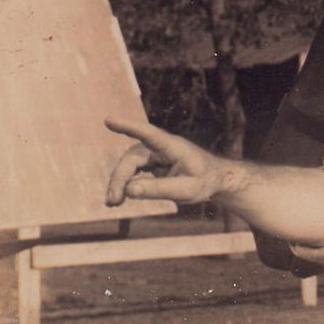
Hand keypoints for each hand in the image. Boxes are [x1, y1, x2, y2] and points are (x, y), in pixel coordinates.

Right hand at [105, 117, 226, 206]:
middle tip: (112, 201)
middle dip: (119, 179)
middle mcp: (160, 146)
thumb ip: (159, 189)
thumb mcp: (186, 190)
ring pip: (129, 164)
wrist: (214, 178)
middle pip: (132, 158)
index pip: (148, 134)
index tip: (109, 121)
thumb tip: (129, 190)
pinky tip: (118, 198)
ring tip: (113, 203)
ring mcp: (154, 153)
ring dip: (119, 182)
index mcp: (173, 147)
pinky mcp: (150, 161)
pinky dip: (124, 183)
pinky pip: (132, 170)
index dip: (128, 127)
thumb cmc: (203, 181)